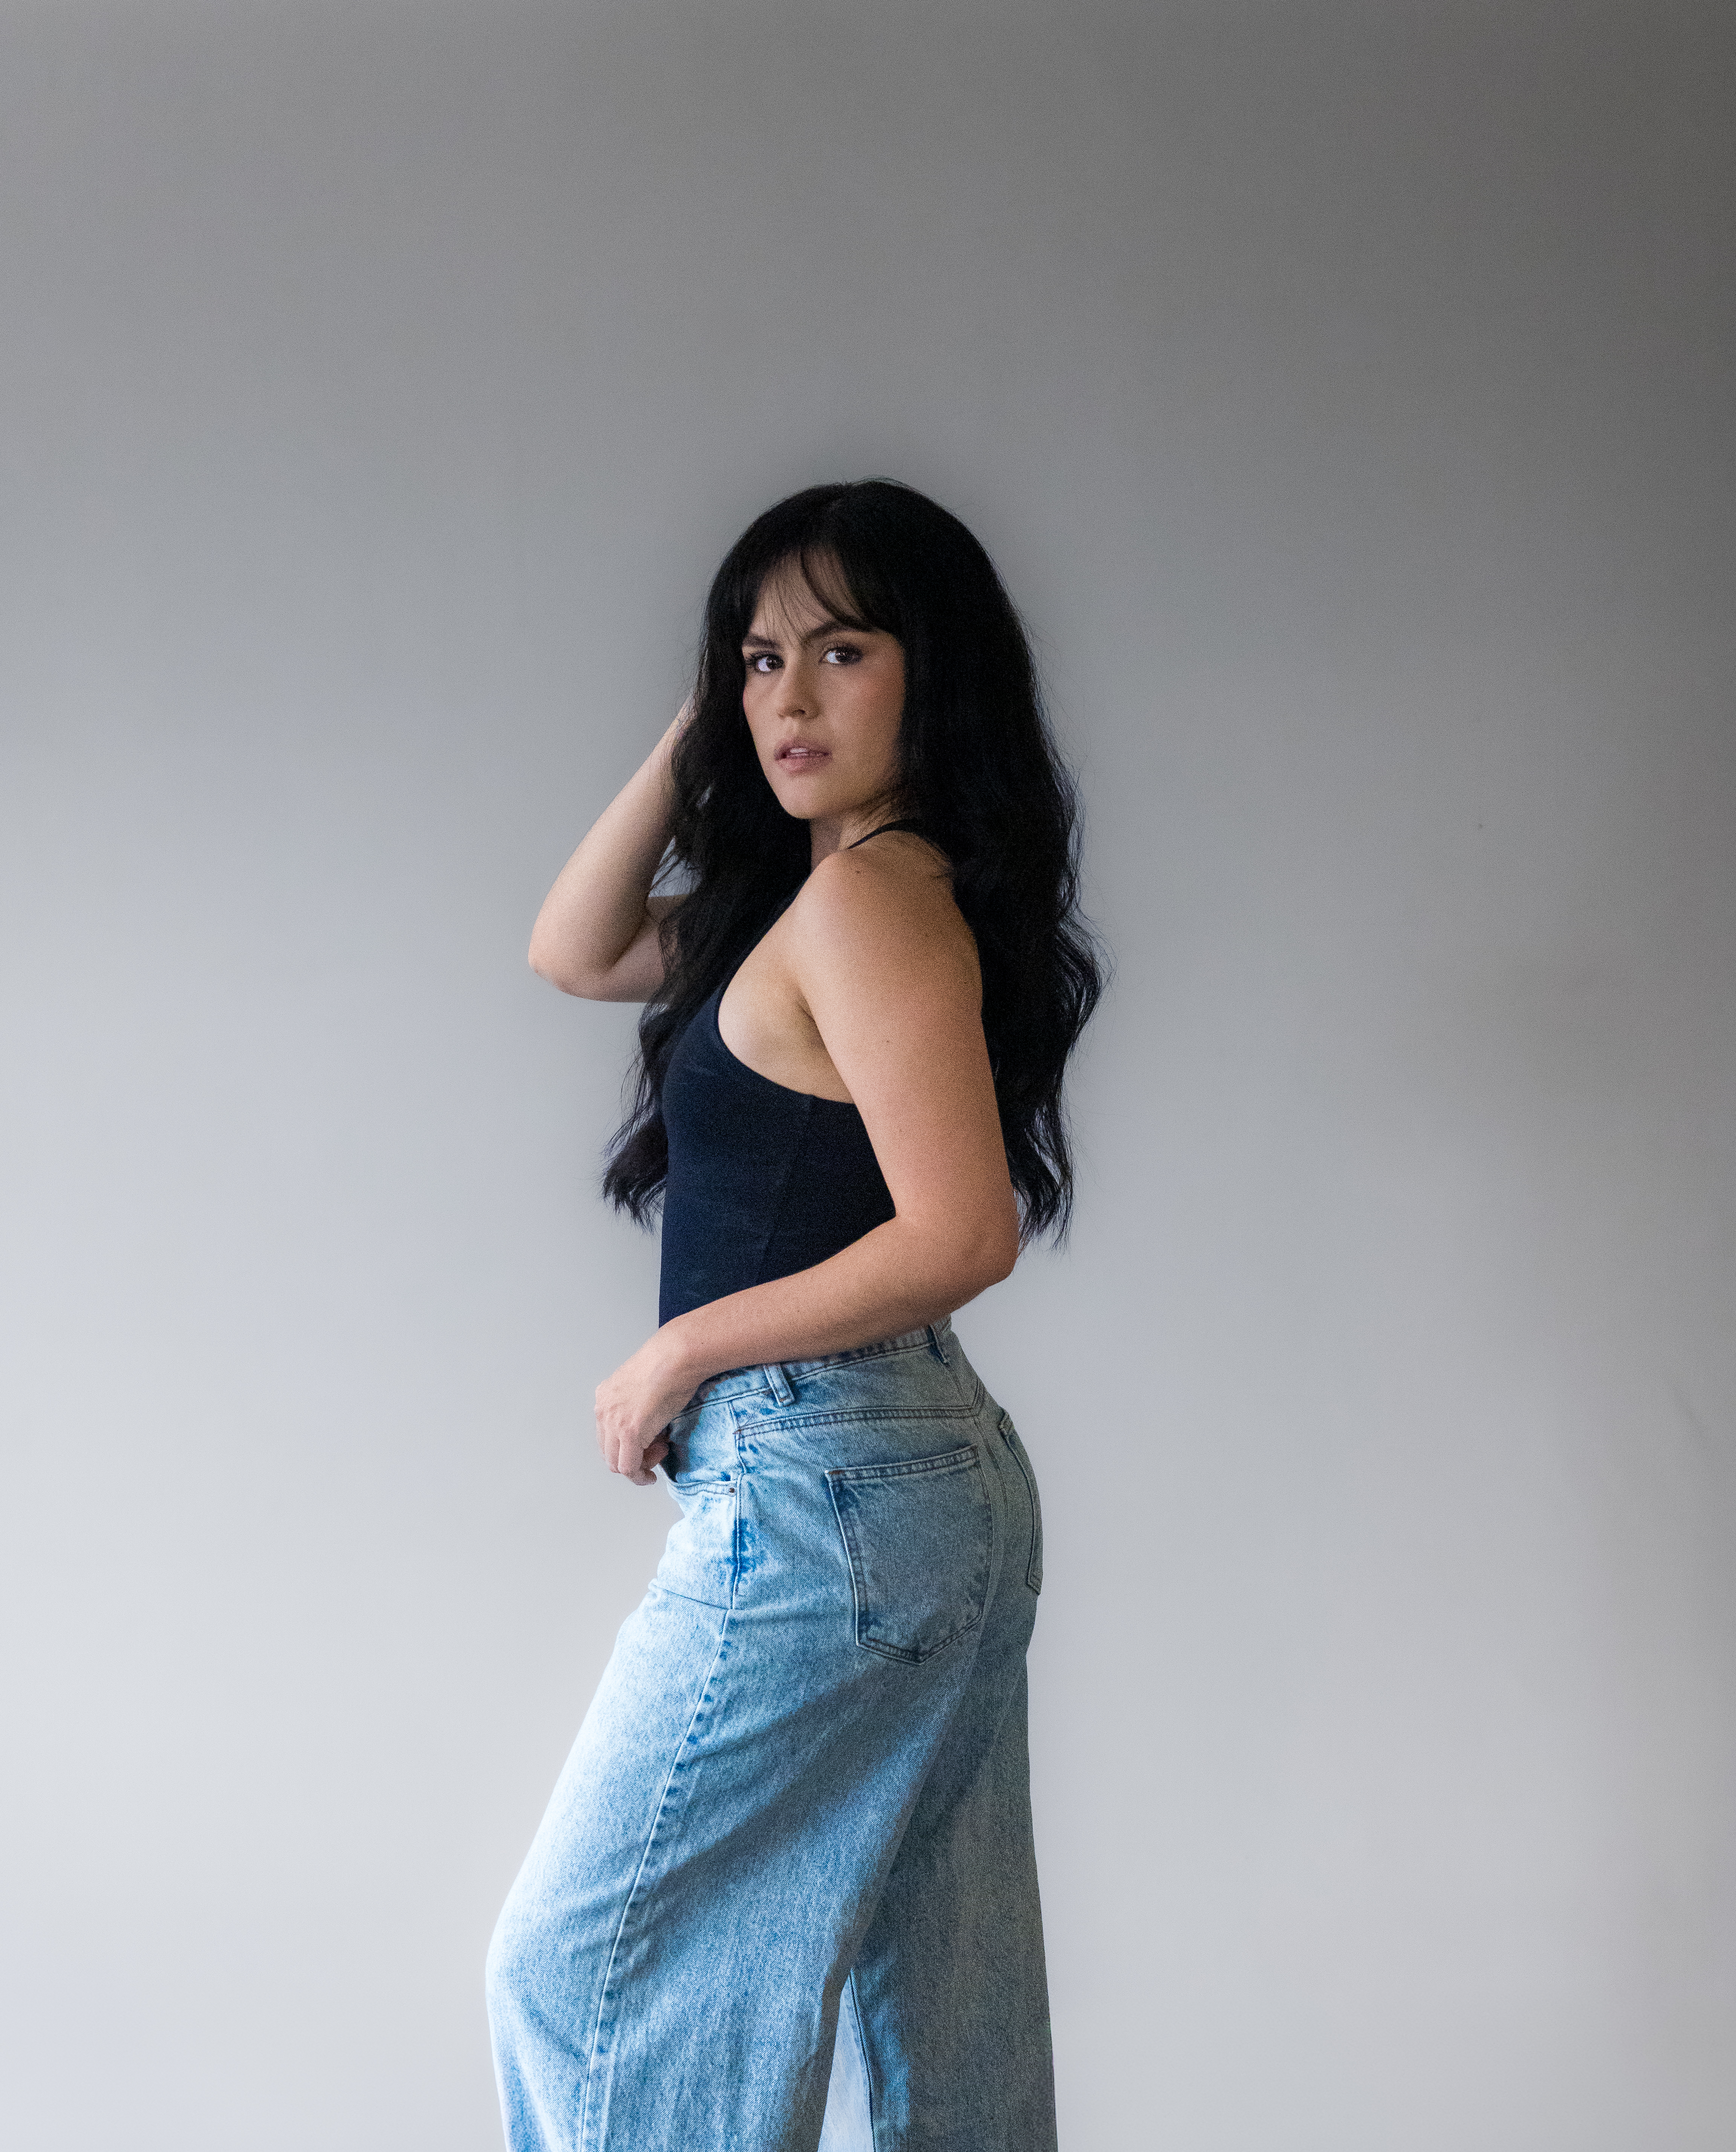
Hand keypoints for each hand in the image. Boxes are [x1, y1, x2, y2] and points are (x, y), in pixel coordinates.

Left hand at [594, 1325, 699, 1486]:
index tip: (649, 1442)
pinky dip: (639, 1476)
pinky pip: (629, 1466)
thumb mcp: (644, 1386)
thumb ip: (637, 1406)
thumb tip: (648, 1428)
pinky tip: (650, 1475)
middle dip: (631, 1458)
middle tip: (656, 1450)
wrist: (676, 1356)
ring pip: (616, 1462)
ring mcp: (614, 1422)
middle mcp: (603, 1410)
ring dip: (637, 1467)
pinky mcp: (629, 1432)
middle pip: (608, 1451)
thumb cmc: (670, 1364)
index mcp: (605, 1396)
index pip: (607, 1435)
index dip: (627, 1445)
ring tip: (659, 1452)